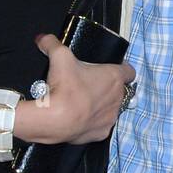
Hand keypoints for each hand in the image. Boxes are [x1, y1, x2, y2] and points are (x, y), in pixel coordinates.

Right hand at [13, 32, 135, 145]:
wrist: (55, 120)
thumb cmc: (64, 88)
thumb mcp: (59, 56)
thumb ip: (52, 43)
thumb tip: (43, 39)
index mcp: (114, 78)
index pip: (129, 71)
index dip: (121, 67)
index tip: (111, 67)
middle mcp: (117, 98)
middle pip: (118, 90)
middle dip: (106, 86)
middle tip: (88, 83)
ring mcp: (111, 117)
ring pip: (110, 108)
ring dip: (101, 104)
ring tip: (82, 101)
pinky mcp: (101, 133)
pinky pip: (100, 125)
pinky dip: (92, 121)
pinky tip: (79, 116)